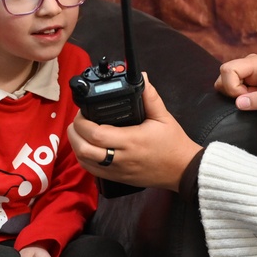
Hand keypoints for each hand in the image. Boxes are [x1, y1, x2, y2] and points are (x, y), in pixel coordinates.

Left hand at [68, 75, 202, 190]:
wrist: (182, 170)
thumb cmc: (173, 144)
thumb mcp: (164, 117)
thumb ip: (150, 97)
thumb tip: (141, 77)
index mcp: (131, 140)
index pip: (96, 133)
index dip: (83, 121)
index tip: (84, 111)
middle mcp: (121, 157)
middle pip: (84, 149)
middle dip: (74, 133)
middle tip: (78, 121)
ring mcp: (117, 170)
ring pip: (84, 161)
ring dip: (76, 146)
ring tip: (80, 132)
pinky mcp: (117, 178)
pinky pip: (92, 170)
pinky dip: (83, 158)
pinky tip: (87, 147)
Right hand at [215, 54, 256, 135]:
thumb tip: (238, 102)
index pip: (228, 69)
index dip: (232, 87)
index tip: (247, 98)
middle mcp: (248, 65)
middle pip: (223, 74)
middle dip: (232, 92)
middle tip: (250, 100)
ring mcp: (245, 74)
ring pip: (223, 83)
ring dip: (233, 96)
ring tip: (253, 101)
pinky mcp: (243, 84)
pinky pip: (227, 90)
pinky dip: (234, 99)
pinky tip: (249, 103)